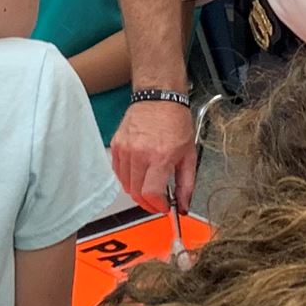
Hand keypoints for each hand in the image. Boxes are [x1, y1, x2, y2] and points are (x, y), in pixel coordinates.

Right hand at [111, 99, 197, 214]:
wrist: (159, 98)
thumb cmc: (175, 122)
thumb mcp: (189, 154)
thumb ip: (186, 184)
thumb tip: (183, 205)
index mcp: (160, 156)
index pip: (151, 193)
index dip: (157, 206)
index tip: (164, 207)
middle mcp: (140, 153)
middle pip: (136, 193)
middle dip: (148, 203)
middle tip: (157, 201)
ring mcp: (125, 149)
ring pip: (125, 184)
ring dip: (137, 191)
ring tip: (149, 186)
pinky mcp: (116, 145)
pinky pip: (118, 171)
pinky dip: (127, 178)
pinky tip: (138, 174)